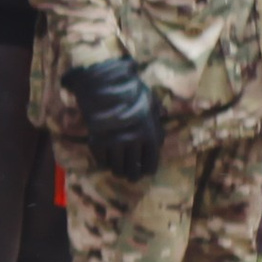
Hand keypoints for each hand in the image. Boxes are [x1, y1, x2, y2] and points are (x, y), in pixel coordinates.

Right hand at [65, 56, 163, 180]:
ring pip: (116, 167)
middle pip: (133, 168)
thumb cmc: (128, 90)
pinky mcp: (97, 142)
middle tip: (129, 176)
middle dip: (132, 175)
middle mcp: (133, 142)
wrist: (102, 85)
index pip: (151, 161)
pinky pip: (102, 160)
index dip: (148, 169)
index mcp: (149, 133)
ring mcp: (114, 143)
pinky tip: (105, 160)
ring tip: (117, 170)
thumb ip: (156, 111)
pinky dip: (103, 162)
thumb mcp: (148, 99)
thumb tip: (164, 115)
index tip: (145, 171)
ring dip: (117, 170)